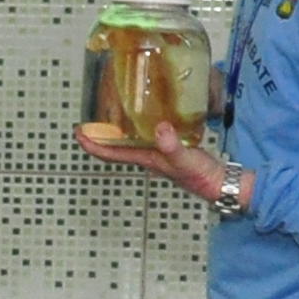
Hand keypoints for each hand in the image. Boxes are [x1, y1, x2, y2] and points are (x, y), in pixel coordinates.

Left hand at [77, 121, 231, 203]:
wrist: (220, 184)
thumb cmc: (201, 176)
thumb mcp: (186, 158)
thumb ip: (172, 145)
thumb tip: (159, 129)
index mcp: (146, 159)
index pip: (112, 153)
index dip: (93, 144)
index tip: (78, 133)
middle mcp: (148, 156)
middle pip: (116, 146)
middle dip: (100, 135)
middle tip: (87, 120)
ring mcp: (158, 154)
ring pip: (131, 141)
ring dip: (117, 131)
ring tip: (108, 114)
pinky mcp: (170, 149)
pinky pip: (148, 136)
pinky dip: (140, 127)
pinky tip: (145, 116)